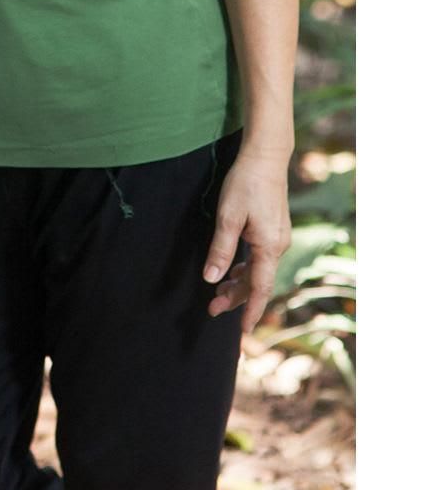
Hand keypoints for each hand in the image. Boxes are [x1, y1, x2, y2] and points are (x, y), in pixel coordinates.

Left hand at [203, 144, 291, 331]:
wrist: (265, 157)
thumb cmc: (245, 183)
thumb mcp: (228, 217)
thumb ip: (221, 250)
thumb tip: (211, 278)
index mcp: (269, 246)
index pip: (260, 288)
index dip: (250, 311)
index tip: (243, 332)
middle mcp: (278, 246)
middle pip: (258, 282)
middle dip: (236, 299)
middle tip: (211, 309)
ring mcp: (278, 238)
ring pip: (258, 270)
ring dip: (239, 284)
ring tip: (217, 294)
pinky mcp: (274, 230)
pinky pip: (260, 258)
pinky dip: (246, 269)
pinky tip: (232, 271)